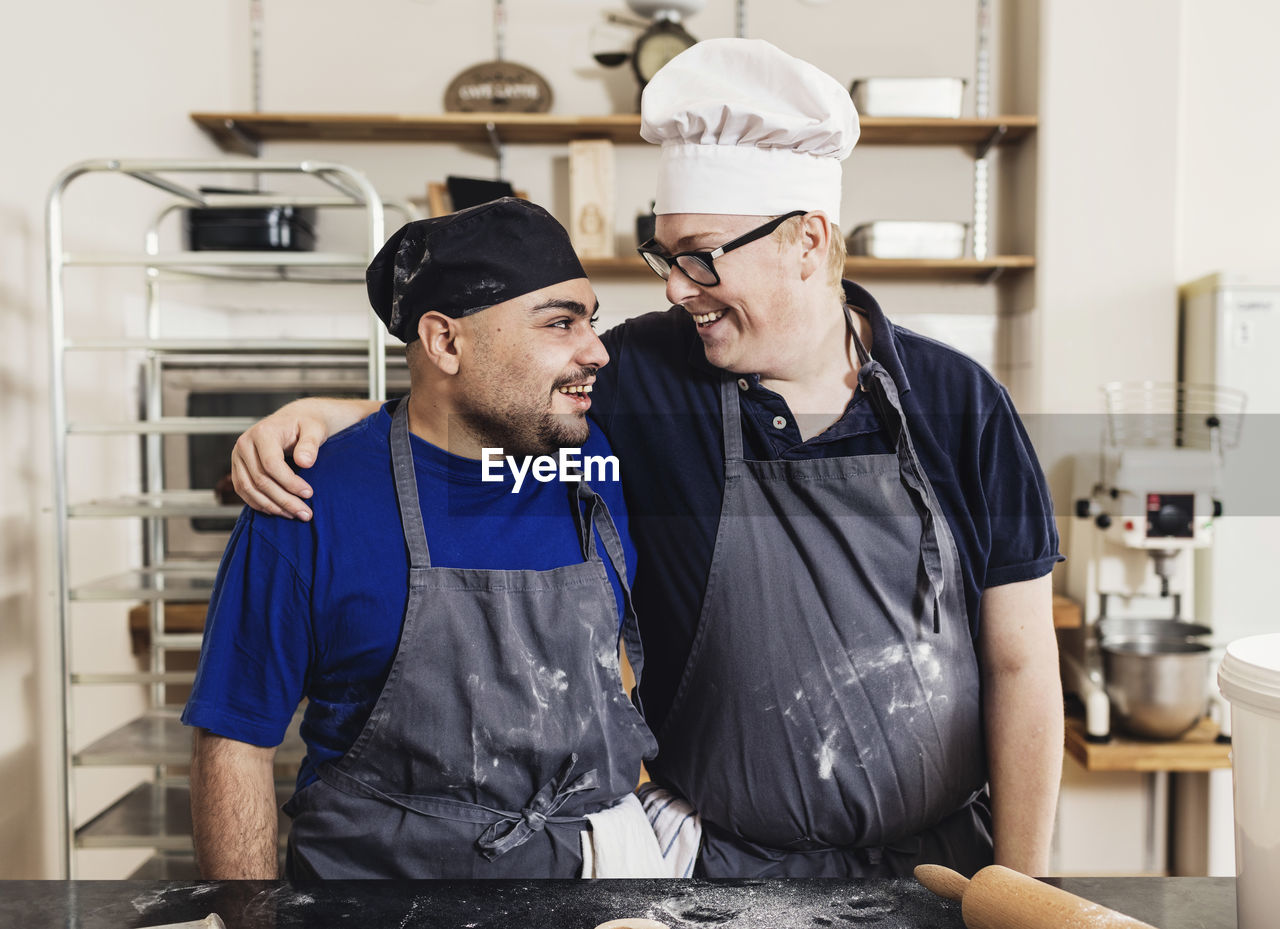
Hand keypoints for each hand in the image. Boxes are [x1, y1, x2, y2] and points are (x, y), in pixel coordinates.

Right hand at [230, 398, 332, 519]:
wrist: (294, 420)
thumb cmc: (306, 424)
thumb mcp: (315, 429)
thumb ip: (310, 444)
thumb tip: (305, 462)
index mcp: (262, 432)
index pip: (271, 464)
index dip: (289, 483)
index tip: (308, 493)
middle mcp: (245, 444)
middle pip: (260, 480)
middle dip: (284, 500)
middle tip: (305, 512)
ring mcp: (238, 457)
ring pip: (249, 489)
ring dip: (272, 506)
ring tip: (294, 514)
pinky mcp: (238, 468)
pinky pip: (244, 491)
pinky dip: (260, 504)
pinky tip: (278, 510)